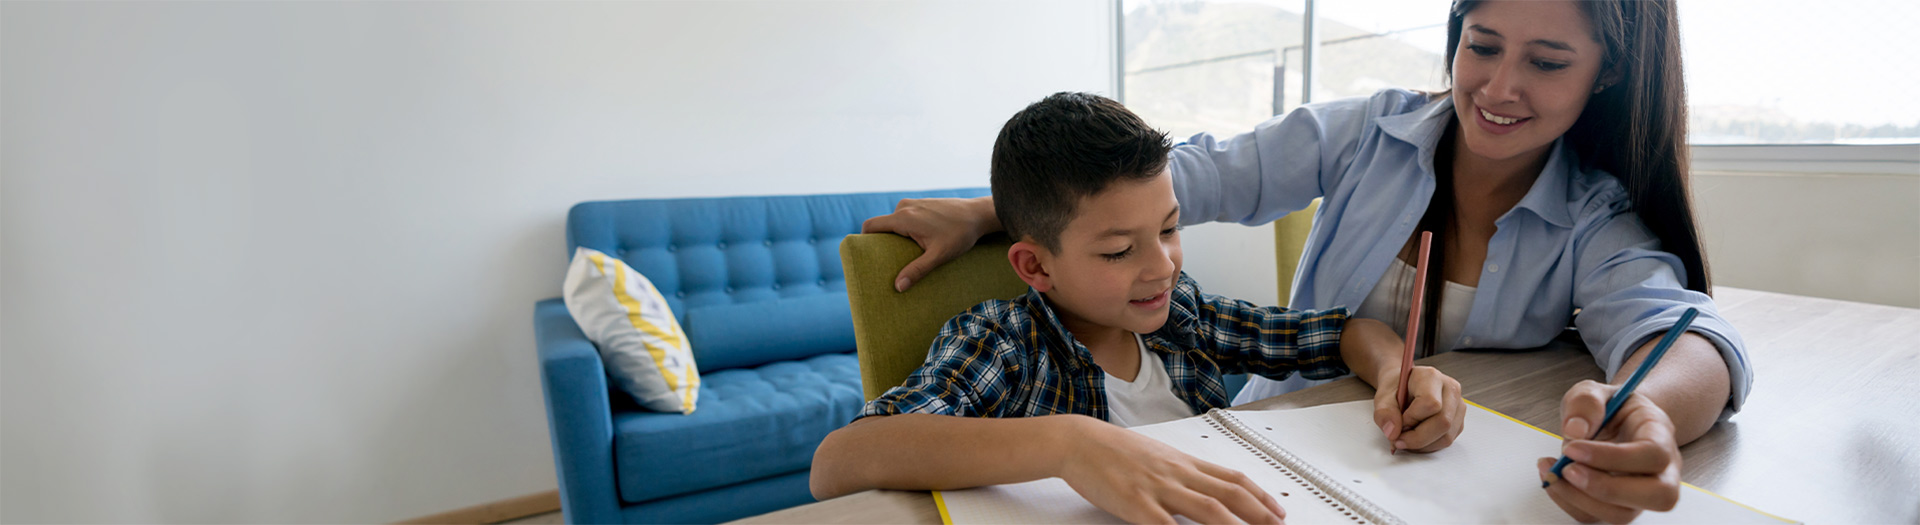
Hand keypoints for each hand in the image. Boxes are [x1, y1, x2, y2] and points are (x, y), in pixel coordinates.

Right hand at [860, 197, 996, 291]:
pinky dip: (905, 229)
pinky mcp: (921, 203)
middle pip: (881, 225)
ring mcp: (913, 203)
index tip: (864, 255)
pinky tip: (916, 242)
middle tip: (886, 262)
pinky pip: (904, 217)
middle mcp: (904, 207)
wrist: (978, 214)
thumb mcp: (938, 256)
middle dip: (881, 243)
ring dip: (895, 236)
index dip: (863, 240)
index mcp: (903, 217)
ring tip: (904, 254)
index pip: (870, 225)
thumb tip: (897, 287)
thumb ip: (917, 270)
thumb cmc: (960, 234)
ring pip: (893, 221)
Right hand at [1058, 418, 1285, 523]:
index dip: (1260, 495)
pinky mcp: (1135, 502)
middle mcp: (1177, 473)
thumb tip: (1202, 488)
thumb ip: (1179, 473)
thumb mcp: (1154, 457)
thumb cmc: (1112, 450)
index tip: (1278, 510)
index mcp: (1182, 462)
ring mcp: (1157, 487)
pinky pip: (1164, 524)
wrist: (1078, 440)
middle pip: (1228, 494)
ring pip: (1207, 507)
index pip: (1232, 478)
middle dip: (1259, 513)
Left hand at [1370, 365, 1464, 453]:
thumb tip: (1392, 432)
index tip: (1398, 423)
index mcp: (1431, 377)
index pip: (1431, 403)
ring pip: (1446, 435)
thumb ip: (1384, 413)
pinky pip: (1447, 440)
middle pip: (1443, 422)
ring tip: (1406, 438)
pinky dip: (1429, 445)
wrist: (1405, 387)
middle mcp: (1450, 389)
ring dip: (1423, 444)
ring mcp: (1458, 405)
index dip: (1412, 419)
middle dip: (1417, 438)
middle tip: (1398, 440)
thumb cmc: (1396, 389)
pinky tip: (1417, 438)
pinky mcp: (1459, 420)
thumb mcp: (1382, 397)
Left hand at [1537, 380, 1682, 523]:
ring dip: (1579, 498)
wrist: (1615, 423)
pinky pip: (1596, 517)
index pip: (1652, 455)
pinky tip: (1553, 479)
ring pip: (1623, 514)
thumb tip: (1575, 430)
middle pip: (1657, 496)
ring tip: (1552, 471)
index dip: (1612, 457)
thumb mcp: (1595, 391)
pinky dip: (1568, 502)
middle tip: (1567, 469)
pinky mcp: (1619, 506)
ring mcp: (1642, 493)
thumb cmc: (1611, 408)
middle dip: (1605, 488)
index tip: (1572, 448)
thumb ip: (1586, 401)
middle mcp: (1662, 470)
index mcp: (1660, 435)